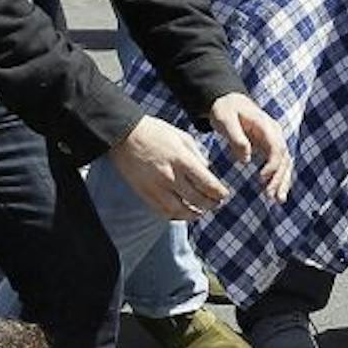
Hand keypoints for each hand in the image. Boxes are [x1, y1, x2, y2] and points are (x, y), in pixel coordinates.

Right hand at [107, 114, 230, 220]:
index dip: (219, 193)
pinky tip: (181, 213)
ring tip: (200, 212)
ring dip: (193, 214)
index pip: (207, 184)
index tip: (223, 195)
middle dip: (210, 204)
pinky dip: (174, 215)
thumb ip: (197, 154)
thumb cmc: (155, 132)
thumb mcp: (182, 137)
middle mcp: (170, 176)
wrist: (123, 134)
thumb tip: (208, 169)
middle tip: (216, 204)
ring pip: (180, 210)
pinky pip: (162, 211)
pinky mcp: (144, 193)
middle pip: (197, 199)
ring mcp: (156, 187)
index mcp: (182, 160)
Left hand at [208, 92, 291, 202]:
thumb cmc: (225, 109)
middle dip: (280, 178)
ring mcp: (274, 140)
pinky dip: (279, 179)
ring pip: (285, 163)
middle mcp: (275, 133)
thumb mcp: (225, 119)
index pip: (276, 147)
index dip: (272, 165)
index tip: (262, 179)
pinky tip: (275, 193)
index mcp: (266, 125)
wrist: (229, 101)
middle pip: (284, 158)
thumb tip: (246, 159)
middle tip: (271, 196)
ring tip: (277, 200)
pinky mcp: (270, 147)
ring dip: (282, 181)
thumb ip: (236, 138)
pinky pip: (279, 164)